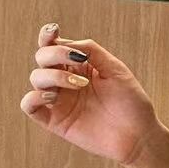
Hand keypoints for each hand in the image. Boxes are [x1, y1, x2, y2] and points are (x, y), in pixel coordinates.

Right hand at [20, 24, 165, 167]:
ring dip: (54, 76)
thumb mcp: (116, 70)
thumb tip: (68, 43)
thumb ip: (92, 51)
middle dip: (55, 54)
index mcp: (79, 67)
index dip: (48, 36)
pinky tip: (52, 97)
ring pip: (36, 78)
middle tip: (79, 62)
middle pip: (42, 58)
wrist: (140, 136)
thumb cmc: (132, 103)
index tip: (55, 31)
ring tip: (80, 84)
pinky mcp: (55, 121)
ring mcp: (60, 101)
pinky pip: (29, 106)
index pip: (53, 46)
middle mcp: (66, 81)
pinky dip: (33, 97)